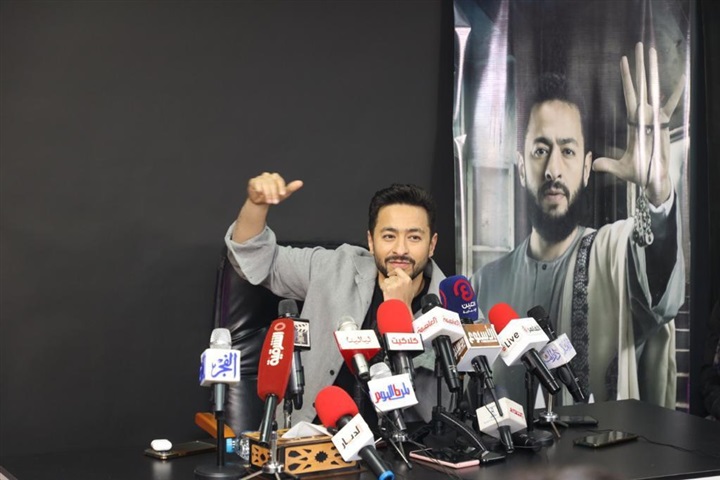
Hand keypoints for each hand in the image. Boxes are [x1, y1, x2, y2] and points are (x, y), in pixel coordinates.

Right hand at [247, 172, 302, 205]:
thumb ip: (291, 187)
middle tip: (274, 202)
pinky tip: (260, 194)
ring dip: (267, 193)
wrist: (261, 201)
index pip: (279, 180)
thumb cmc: (273, 196)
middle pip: (271, 183)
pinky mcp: (253, 181)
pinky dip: (259, 190)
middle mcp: (268, 175)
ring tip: (268, 200)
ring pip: (264, 184)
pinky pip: (256, 184)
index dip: (281, 187)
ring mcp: (260, 178)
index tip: (282, 194)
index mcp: (275, 177)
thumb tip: (301, 182)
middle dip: (273, 193)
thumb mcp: (283, 194)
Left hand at [380, 268, 414, 307]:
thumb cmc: (404, 302)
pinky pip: (383, 285)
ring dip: (387, 285)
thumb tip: (399, 276)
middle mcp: (401, 281)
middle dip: (390, 282)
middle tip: (392, 289)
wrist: (400, 309)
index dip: (393, 271)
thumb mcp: (409, 289)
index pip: (398, 270)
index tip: (390, 274)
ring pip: (386, 280)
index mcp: (407, 280)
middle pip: (391, 276)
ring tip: (391, 292)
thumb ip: (405, 282)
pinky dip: (383, 289)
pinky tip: (388, 293)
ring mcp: (394, 284)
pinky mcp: (388, 288)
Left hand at [592, 42, 684, 205]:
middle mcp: (644, 116)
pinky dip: (676, 93)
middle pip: (640, 86)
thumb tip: (593, 166)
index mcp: (633, 121)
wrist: (653, 179)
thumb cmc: (638, 173)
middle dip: (640, 67)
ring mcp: (656, 119)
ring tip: (655, 53)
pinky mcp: (666, 125)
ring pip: (655, 90)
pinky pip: (672, 106)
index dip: (626, 78)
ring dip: (655, 72)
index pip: (628, 95)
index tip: (623, 60)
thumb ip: (607, 165)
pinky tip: (680, 79)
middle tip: (639, 46)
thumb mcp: (620, 168)